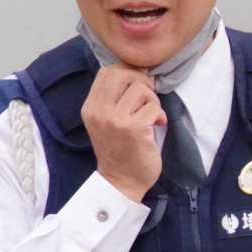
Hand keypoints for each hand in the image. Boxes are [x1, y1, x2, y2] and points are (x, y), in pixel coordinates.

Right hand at [82, 63, 166, 201]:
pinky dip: (160, 114)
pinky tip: (157, 124)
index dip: (126, 70)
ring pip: (141, 89)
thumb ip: (114, 97)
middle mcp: (100, 111)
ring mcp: (116, 120)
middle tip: (148, 97)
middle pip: (122, 74)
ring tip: (151, 114)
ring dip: (152, 100)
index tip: (138, 81)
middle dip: (141, 81)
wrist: (120, 182)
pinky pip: (154, 107)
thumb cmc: (117, 150)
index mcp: (90, 107)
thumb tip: (139, 71)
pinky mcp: (135, 129)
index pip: (106, 72)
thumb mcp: (105, 121)